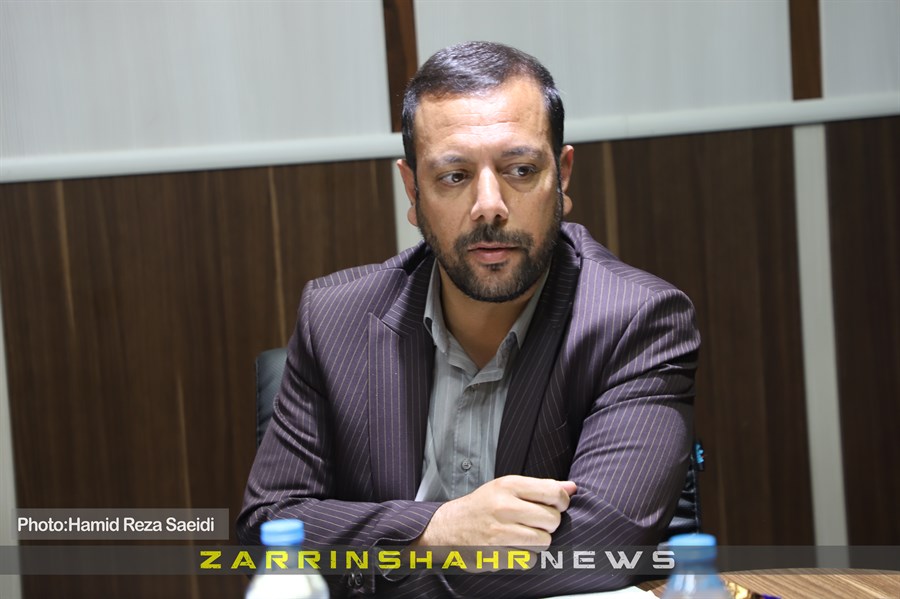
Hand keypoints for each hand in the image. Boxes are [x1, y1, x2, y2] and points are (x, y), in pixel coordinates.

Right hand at [415, 475, 576, 549]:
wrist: (448, 528)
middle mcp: (504, 507)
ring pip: (544, 542)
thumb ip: (540, 487)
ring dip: (538, 542)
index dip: (562, 502)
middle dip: (549, 524)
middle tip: (535, 523)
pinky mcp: (497, 556)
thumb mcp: (506, 488)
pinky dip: (526, 557)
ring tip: (523, 535)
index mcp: (508, 486)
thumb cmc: (481, 507)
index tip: (556, 506)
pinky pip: (530, 560)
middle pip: (552, 520)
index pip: (553, 492)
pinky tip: (513, 548)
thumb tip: (572, 487)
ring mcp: (500, 533)